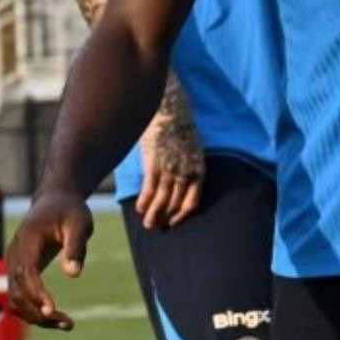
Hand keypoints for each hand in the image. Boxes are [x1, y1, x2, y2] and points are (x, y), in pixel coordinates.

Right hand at [6, 190, 93, 330]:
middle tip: (68, 324)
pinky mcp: (18, 271)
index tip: (52, 310)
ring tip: (67, 325)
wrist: (55, 201)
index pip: (26, 272)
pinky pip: (20, 296)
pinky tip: (56, 318)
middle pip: (17, 290)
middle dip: (39, 311)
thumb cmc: (70, 211)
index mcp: (27, 240)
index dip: (36, 293)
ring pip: (16, 298)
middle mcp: (14, 254)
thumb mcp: (80, 223)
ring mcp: (13, 263)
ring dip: (36, 316)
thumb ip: (76, 247)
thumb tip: (73, 275)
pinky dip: (34, 310)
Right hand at [133, 100, 203, 228]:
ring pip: (162, 201)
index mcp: (200, 172)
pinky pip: (149, 189)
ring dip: (153, 215)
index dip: (181, 216)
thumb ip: (189, 169)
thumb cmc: (181, 130)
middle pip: (175, 205)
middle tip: (156, 227)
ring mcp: (170, 170)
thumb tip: (180, 186)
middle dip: (165, 219)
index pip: (191, 203)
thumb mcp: (194, 151)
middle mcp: (186, 174)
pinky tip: (139, 209)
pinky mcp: (154, 165)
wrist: (169, 111)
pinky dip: (144, 201)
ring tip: (148, 225)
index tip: (172, 222)